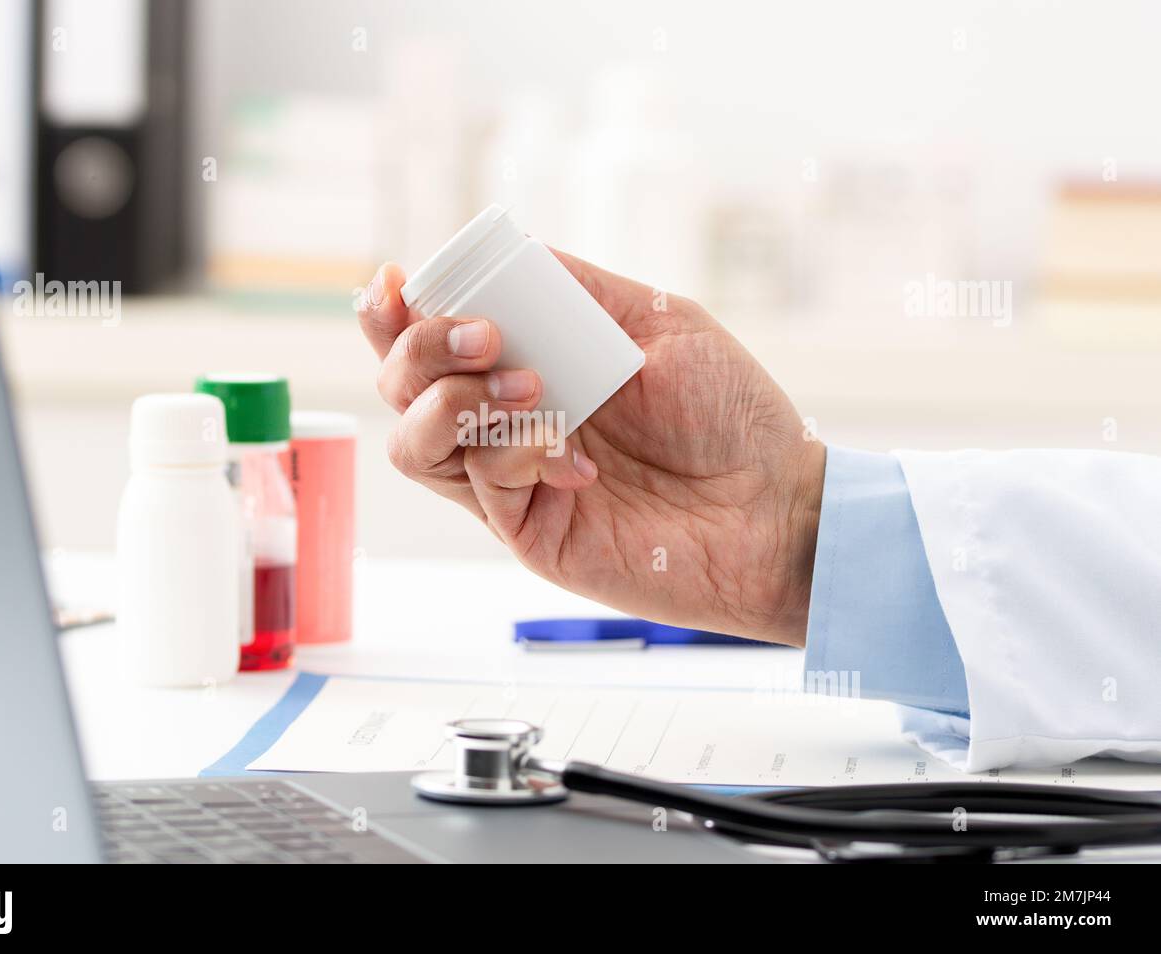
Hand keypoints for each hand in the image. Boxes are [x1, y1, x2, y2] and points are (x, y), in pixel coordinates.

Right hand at [357, 250, 825, 645]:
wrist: (775, 505)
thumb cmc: (732, 415)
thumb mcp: (660, 322)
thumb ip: (581, 291)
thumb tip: (510, 253)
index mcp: (531, 368)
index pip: (431, 341)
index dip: (397, 313)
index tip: (397, 280)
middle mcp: (507, 423)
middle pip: (402, 386)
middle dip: (421, 346)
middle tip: (487, 334)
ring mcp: (511, 483)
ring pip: (413, 443)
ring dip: (453, 399)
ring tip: (530, 386)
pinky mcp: (528, 532)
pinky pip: (479, 482)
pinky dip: (515, 450)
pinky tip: (574, 454)